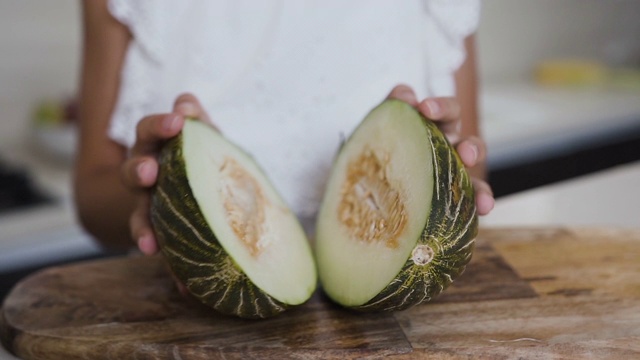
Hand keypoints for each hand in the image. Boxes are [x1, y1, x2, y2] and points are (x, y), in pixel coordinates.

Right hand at [121, 93, 212, 254]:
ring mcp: (146, 201)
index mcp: (154, 145)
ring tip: (148, 240)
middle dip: (139, 169)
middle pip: (134, 168)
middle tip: (150, 170)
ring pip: (139, 211)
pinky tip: (159, 258)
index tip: (177, 121)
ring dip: (141, 220)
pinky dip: (152, 246)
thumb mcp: (201, 137)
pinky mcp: (154, 227)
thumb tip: (186, 102)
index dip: (160, 125)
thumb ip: (196, 121)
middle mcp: (144, 172)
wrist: (197, 192)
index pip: (150, 130)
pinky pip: (151, 237)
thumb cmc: (198, 156)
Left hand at [387, 85, 493, 215]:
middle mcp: (450, 149)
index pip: (445, 111)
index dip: (440, 108)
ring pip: (476, 180)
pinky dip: (479, 204)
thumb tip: (405, 95)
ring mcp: (453, 175)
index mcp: (436, 127)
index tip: (425, 108)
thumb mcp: (382, 126)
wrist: (368, 180)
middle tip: (465, 153)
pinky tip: (483, 211)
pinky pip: (469, 201)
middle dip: (471, 147)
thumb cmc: (379, 147)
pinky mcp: (453, 198)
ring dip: (481, 189)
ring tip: (484, 200)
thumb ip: (392, 106)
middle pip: (469, 143)